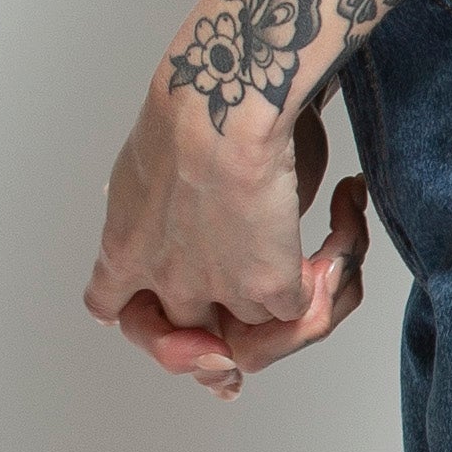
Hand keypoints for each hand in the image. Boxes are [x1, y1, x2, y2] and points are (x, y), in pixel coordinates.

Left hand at [83, 79, 370, 398]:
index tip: (166, 319)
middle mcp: (165, 278)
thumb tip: (167, 191)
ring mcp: (217, 289)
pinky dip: (327, 274)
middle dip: (208, 347)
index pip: (108, 306)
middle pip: (178, 342)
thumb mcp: (151, 156)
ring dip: (284, 298)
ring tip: (321, 249)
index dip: (142, 321)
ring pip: (249, 329)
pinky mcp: (268, 287)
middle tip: (239, 337)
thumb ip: (157, 194)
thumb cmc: (195, 104)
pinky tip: (342, 216)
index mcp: (123, 246)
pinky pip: (299, 311)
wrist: (224, 108)